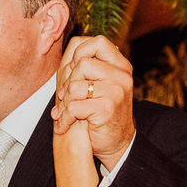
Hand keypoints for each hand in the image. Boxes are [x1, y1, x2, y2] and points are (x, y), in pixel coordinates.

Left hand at [52, 35, 135, 170]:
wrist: (117, 143)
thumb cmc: (102, 113)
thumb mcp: (98, 85)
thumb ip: (87, 65)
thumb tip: (70, 50)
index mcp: (121, 66)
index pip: (97, 42)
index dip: (79, 53)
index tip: (72, 72)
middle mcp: (122, 76)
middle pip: (82, 64)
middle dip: (68, 83)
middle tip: (65, 98)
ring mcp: (116, 91)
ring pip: (74, 86)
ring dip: (65, 103)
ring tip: (65, 113)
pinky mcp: (107, 108)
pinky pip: (73, 106)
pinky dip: (64, 118)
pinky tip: (64, 125)